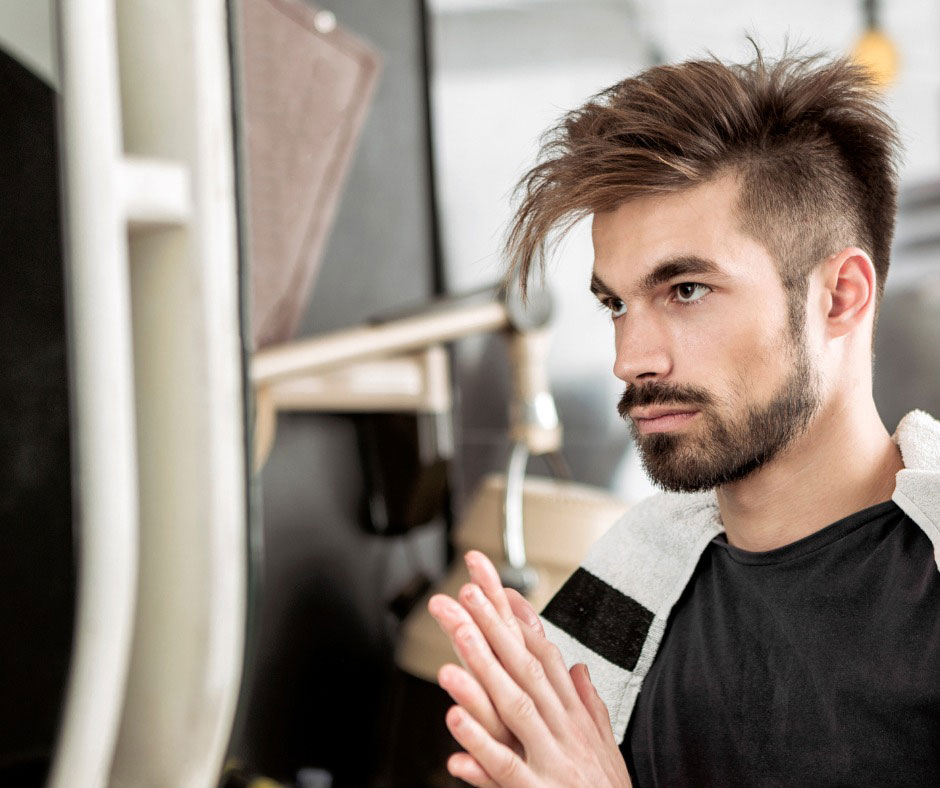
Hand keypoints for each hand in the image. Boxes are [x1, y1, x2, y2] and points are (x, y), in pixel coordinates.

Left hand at [427, 550, 631, 787]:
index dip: (519, 621)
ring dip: (484, 669)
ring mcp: (552, 758)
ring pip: (514, 706)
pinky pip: (505, 764)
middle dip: (494, 628)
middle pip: (525, 668)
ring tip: (458, 636)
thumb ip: (588, 703)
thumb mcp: (604, 742)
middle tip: (466, 594)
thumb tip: (579, 667)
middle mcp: (563, 729)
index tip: (495, 589)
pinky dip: (480, 742)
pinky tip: (454, 717)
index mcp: (573, 716)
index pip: (544, 656)